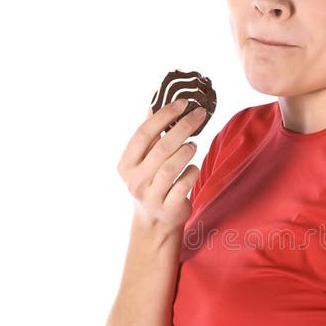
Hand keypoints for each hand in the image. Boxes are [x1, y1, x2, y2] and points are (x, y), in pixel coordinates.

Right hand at [117, 100, 207, 230]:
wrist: (155, 222)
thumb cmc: (152, 183)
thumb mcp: (144, 161)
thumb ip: (149, 136)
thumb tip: (155, 103)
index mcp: (126, 164)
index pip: (143, 133)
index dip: (163, 115)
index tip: (183, 103)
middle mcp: (135, 181)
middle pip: (161, 148)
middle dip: (183, 128)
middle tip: (199, 115)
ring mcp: (151, 196)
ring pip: (171, 167)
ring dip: (186, 151)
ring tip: (194, 144)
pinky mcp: (168, 208)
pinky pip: (183, 184)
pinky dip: (192, 172)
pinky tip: (193, 167)